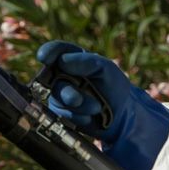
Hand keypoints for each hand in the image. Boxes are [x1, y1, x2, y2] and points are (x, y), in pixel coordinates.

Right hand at [35, 40, 168, 169]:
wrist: (123, 116)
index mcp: (73, 59)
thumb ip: (85, 62)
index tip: (44, 57)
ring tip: (96, 108)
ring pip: (56, 99)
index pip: (56, 51)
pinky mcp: (62, 112)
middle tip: (77, 99)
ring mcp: (61, 95)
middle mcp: (64, 76)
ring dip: (76, 106)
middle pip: (51, 79)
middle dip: (66, 91)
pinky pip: (60, 114)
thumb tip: (62, 61)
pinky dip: (76, 117)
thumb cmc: (114, 87)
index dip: (48, 52)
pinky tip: (89, 117)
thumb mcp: (105, 69)